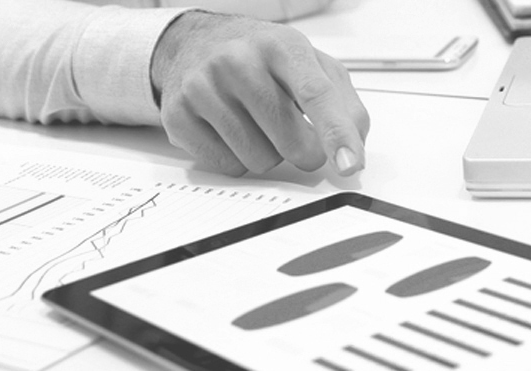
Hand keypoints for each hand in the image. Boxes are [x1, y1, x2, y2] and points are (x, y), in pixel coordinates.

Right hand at [151, 12, 369, 176]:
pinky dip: (238, 159)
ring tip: (256, 124)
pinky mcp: (178, 115)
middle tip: (296, 133)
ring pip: (259, 160)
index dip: (336, 133)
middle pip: (290, 142)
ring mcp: (203, 88)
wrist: (196, 44)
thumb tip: (352, 146)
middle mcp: (238, 61)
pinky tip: (231, 130)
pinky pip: (228, 167)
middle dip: (304, 151)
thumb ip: (343, 103)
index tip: (349, 164)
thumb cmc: (261, 58)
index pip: (315, 94)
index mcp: (280, 45)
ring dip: (268, 154)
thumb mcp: (310, 65)